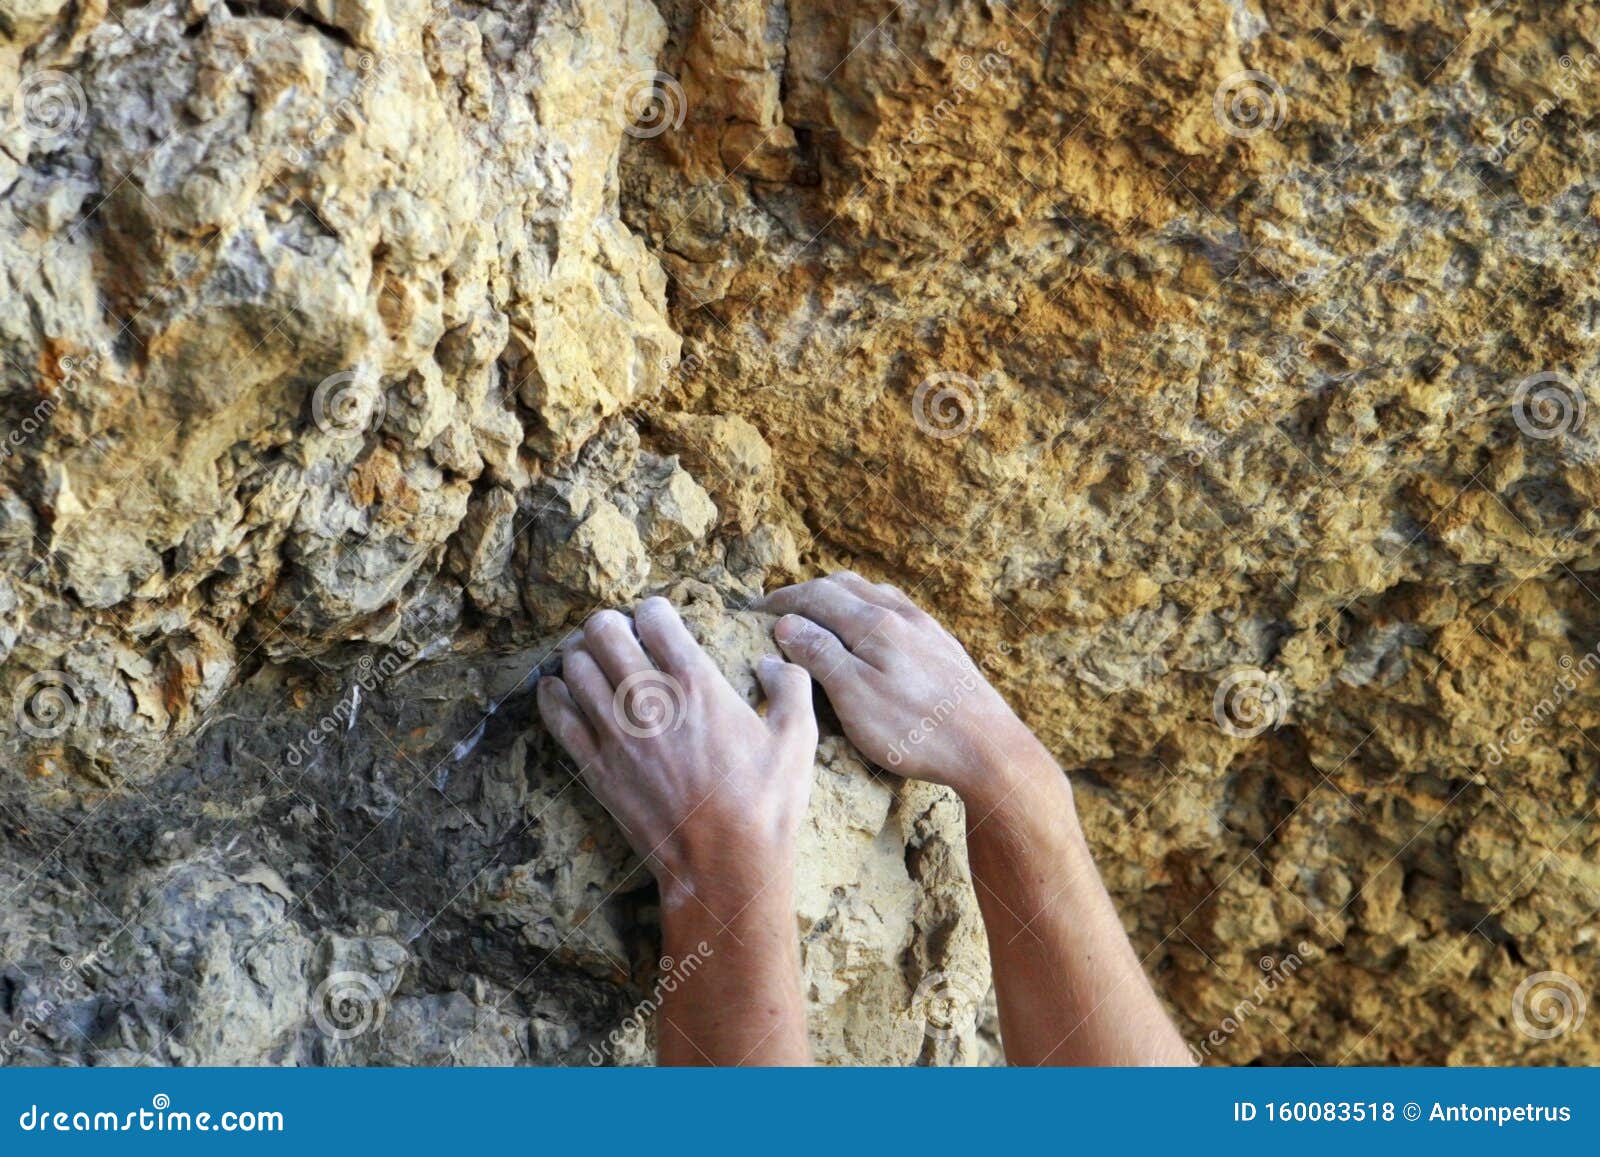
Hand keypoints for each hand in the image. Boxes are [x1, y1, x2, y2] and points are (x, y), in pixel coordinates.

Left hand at [536, 598, 817, 906]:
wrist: (724, 866)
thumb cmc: (765, 804)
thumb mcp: (799, 739)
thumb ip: (791, 686)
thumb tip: (772, 661)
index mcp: (697, 683)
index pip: (654, 616)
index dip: (654, 610)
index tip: (658, 619)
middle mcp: (649, 699)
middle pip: (604, 630)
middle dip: (610, 624)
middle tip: (620, 634)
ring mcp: (616, 733)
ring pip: (575, 666)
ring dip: (582, 655)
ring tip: (593, 661)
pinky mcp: (595, 767)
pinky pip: (556, 715)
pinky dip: (553, 695)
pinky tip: (559, 690)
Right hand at [762, 572, 1049, 802]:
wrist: (989, 749)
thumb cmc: (914, 730)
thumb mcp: (854, 697)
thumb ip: (820, 655)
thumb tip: (788, 624)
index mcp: (875, 624)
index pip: (817, 595)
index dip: (783, 599)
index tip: (755, 608)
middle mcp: (902, 615)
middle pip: (846, 586)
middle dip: (810, 592)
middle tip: (783, 608)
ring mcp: (927, 629)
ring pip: (876, 596)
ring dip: (842, 598)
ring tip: (821, 615)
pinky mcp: (944, 647)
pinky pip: (899, 613)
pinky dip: (870, 612)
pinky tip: (872, 634)